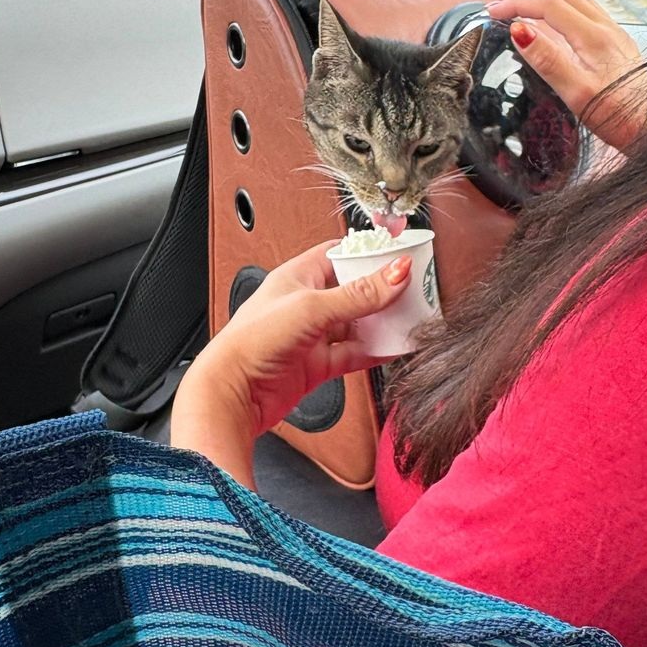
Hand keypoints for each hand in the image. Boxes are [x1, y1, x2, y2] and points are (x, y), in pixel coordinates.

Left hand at [170, 242, 410, 483]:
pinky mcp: (317, 364)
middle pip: (354, 289)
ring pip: (357, 323)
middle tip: (414, 288)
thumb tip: (395, 272)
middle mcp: (305, 303)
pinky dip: (375, 352)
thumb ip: (357, 294)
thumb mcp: (311, 309)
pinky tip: (394, 348)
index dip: (368, 252)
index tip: (399, 253)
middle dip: (383, 290)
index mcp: (297, 276)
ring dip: (382, 322)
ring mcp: (312, 335)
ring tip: (410, 318)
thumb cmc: (251, 343)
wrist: (232, 394)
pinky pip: (355, 353)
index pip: (340, 253)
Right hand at [487, 0, 646, 151]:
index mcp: (594, 37)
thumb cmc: (619, 117)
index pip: (548, 5)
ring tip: (519, 2)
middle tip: (498, 2)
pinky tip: (554, 17)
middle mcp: (606, 29)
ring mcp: (613, 33)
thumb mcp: (577, 94)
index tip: (494, 11)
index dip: (517, 3)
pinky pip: (585, 11)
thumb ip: (548, 60)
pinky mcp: (616, 42)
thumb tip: (520, 32)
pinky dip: (560, 6)